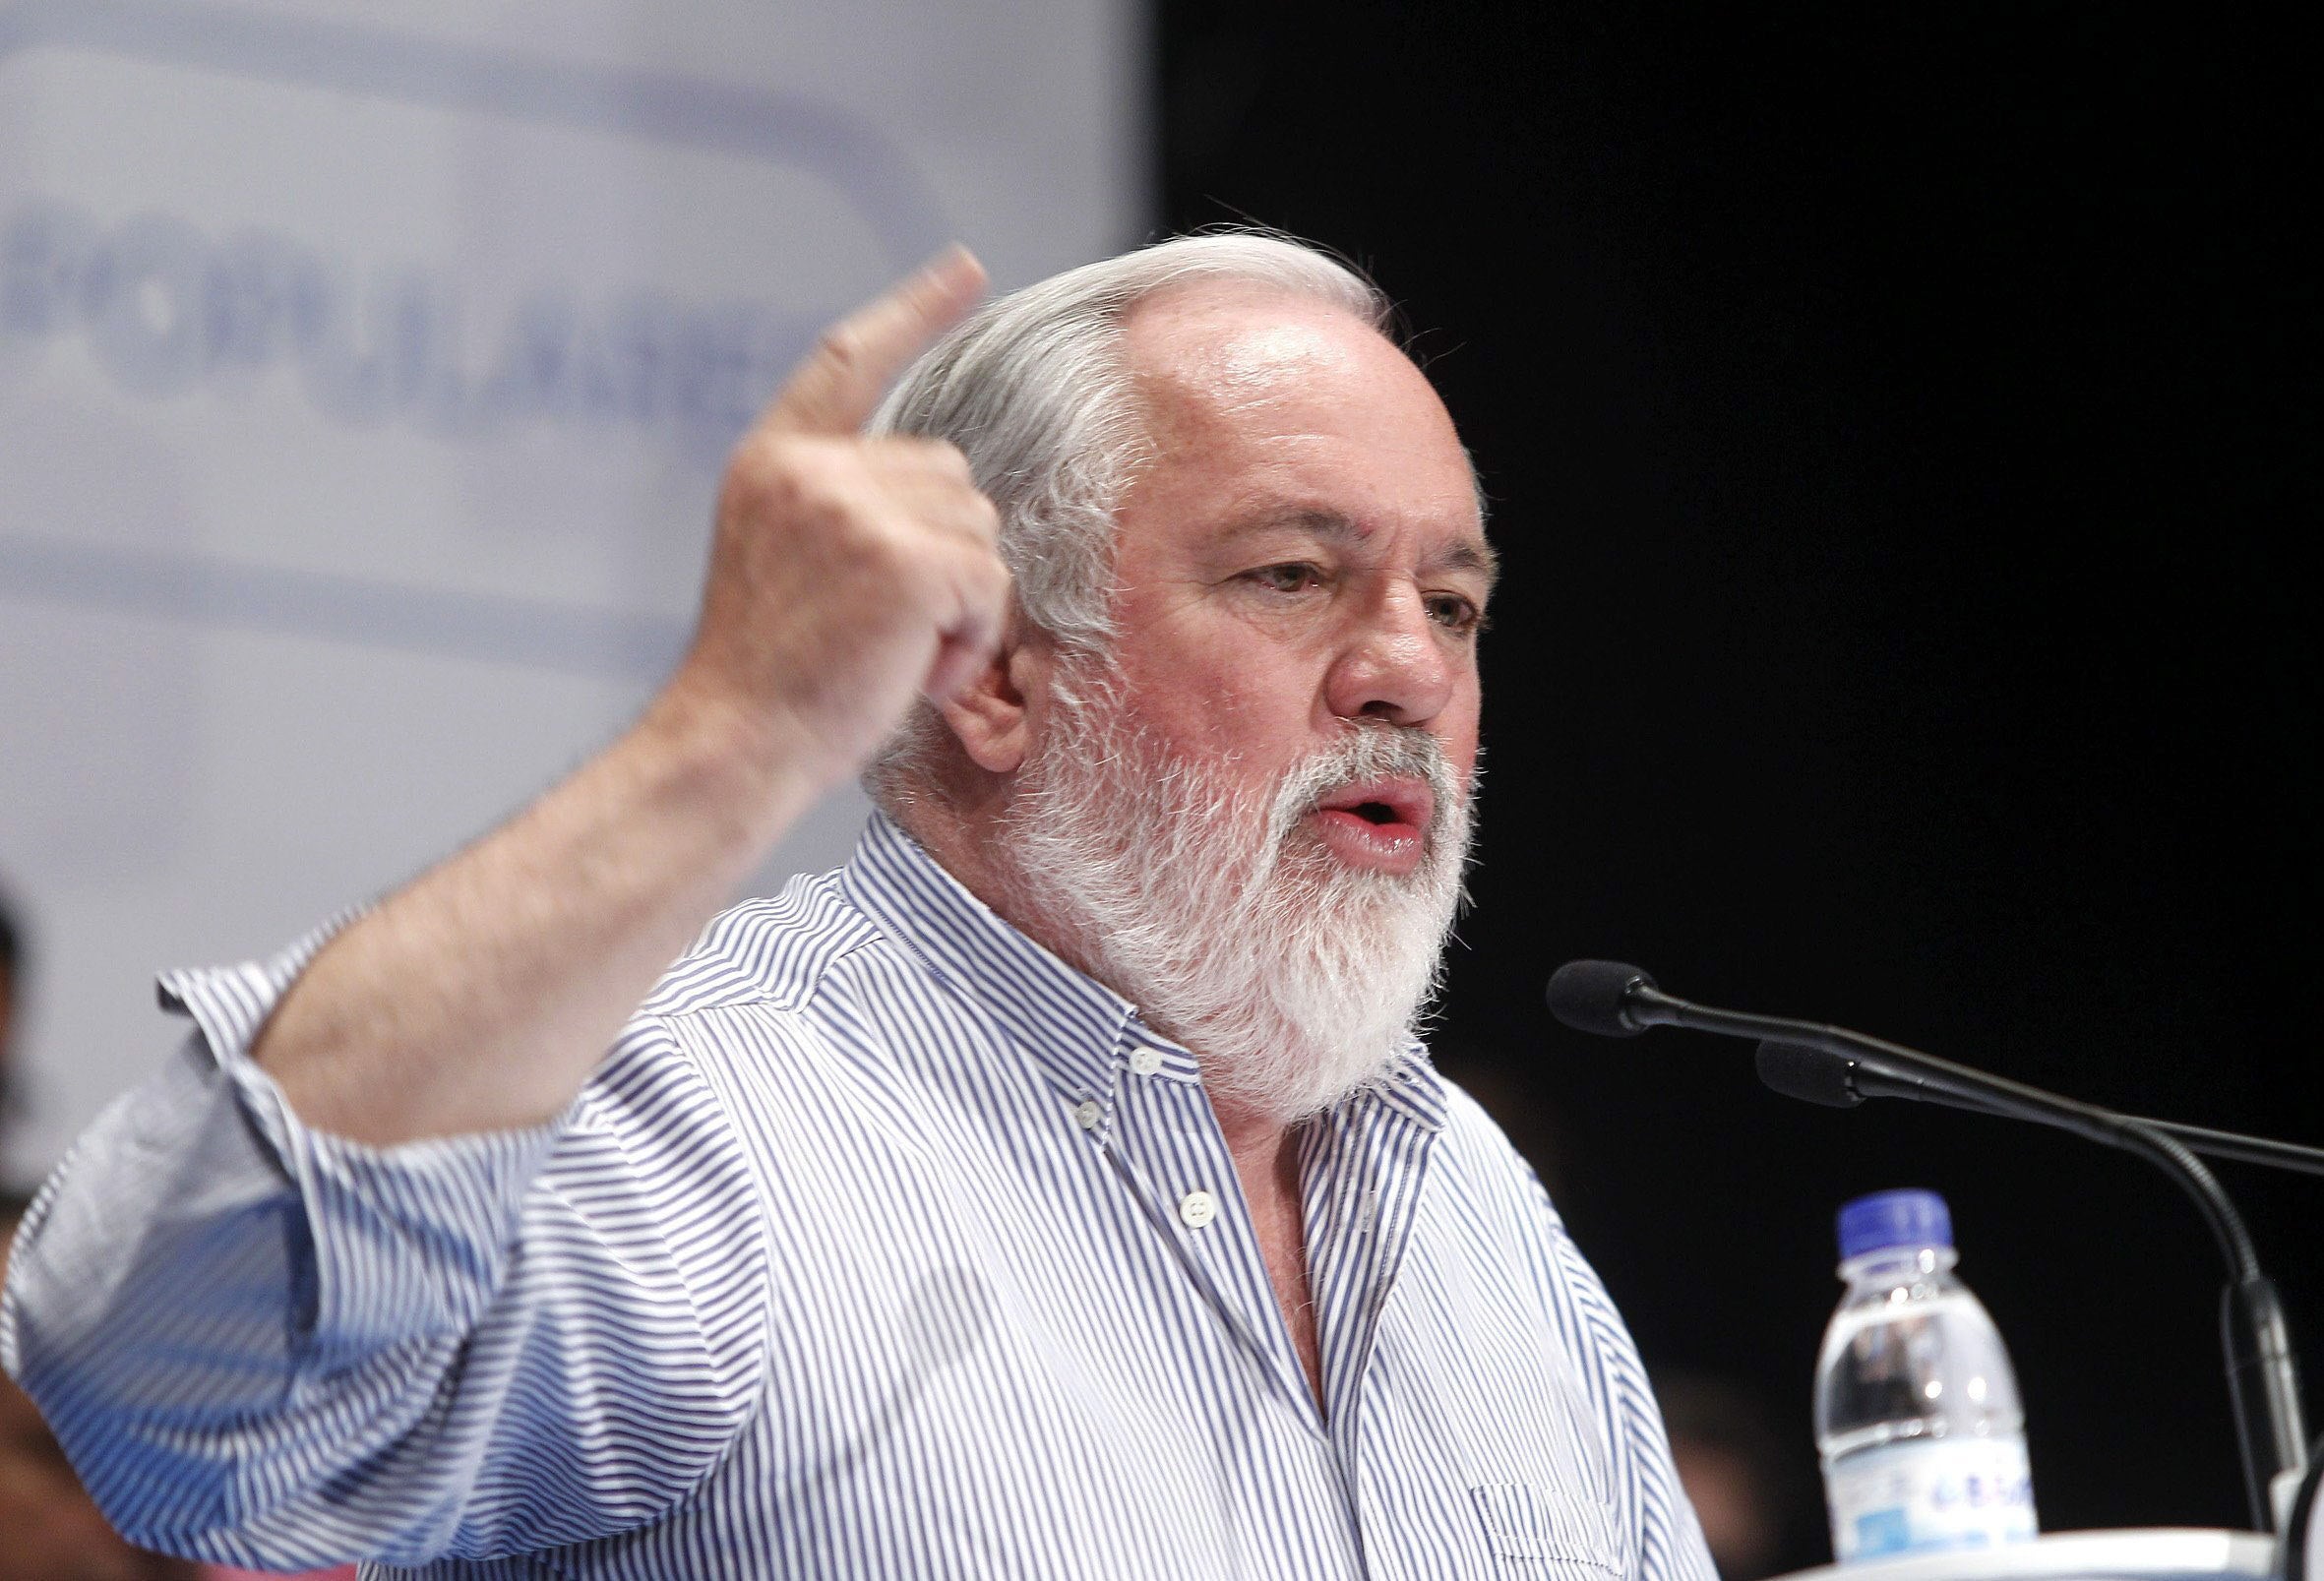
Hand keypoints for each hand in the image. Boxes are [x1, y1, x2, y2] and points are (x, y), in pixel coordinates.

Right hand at [676, 247, 1001, 790]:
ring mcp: (854, 510)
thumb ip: (838, 506)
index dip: (912, 310)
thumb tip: (943, 493)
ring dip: (961, 600)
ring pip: (978, 528)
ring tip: (892, 651)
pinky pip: (988, 585)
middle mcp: (809, 469)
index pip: (849, 362)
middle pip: (949, 473)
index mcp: (773, 461)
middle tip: (887, 628)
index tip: (964, 267)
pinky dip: (970, 640)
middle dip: (947, 551)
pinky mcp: (903, 561)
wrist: (732, 743)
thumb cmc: (767, 678)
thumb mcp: (781, 559)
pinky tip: (916, 671)